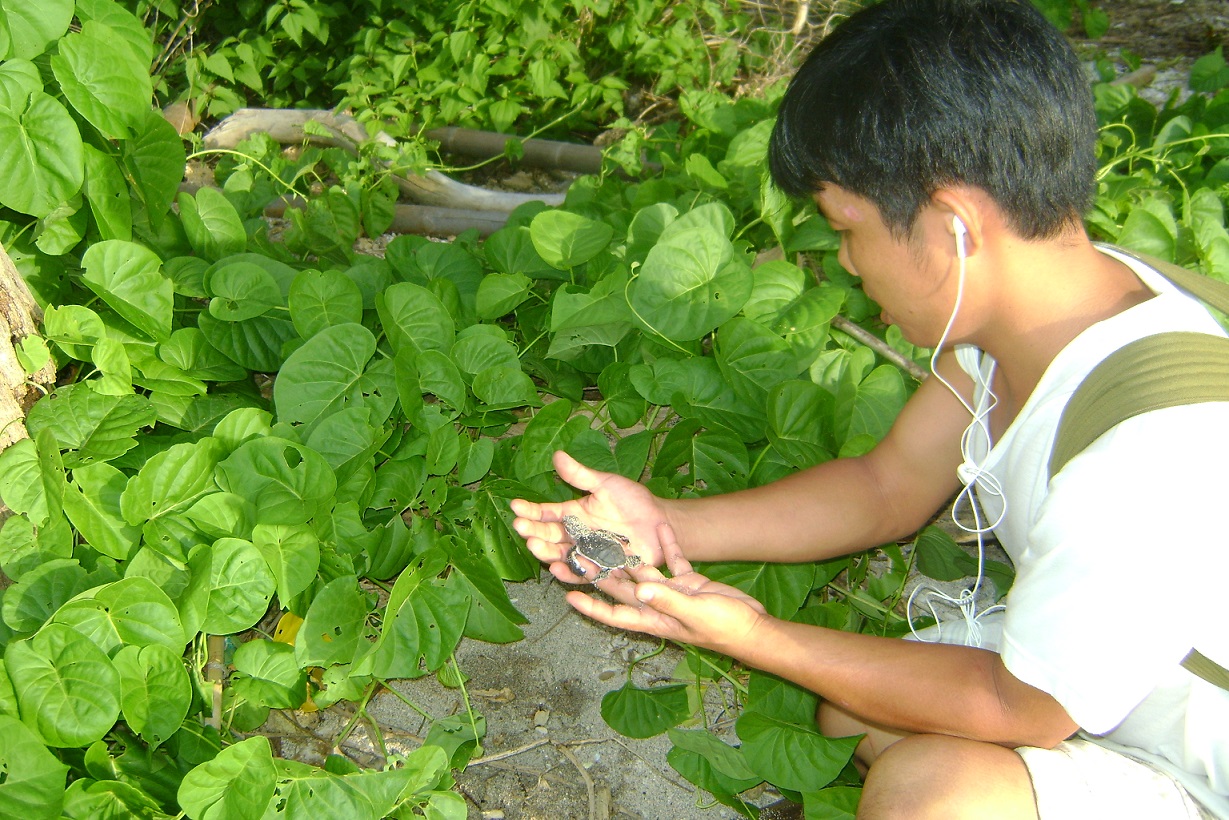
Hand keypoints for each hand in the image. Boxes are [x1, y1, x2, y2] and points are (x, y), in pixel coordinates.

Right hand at [511, 450, 668, 583]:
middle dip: (533, 532)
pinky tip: (557, 569)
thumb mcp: (606, 484)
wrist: (660, 524)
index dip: (530, 510)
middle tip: (520, 528)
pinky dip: (569, 573)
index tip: (515, 505)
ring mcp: (587, 553)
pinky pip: (582, 574)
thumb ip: (581, 476)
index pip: (546, 513)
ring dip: (546, 552)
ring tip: (533, 546)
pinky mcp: (602, 569)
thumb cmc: (633, 501)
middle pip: (549, 536)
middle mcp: (576, 535)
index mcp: (574, 514)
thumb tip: (557, 454)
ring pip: (561, 556)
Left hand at [566, 523, 769, 656]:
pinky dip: (667, 545)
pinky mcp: (689, 581)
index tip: (569, 597)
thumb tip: (640, 589)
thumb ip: (668, 601)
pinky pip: (673, 560)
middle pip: (623, 589)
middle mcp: (658, 606)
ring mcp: (673, 592)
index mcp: (655, 620)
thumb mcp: (694, 614)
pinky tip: (661, 526)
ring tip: (612, 535)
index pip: (616, 615)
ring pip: (645, 571)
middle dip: (603, 574)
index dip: (593, 608)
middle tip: (581, 555)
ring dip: (631, 555)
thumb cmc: (724, 628)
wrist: (752, 626)